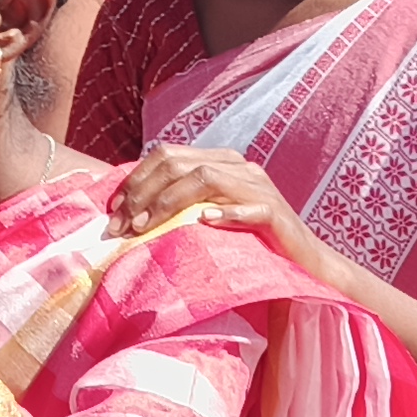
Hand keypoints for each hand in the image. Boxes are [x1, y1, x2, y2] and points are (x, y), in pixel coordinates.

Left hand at [109, 143, 330, 284]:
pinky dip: (225, 212)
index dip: (135, 178)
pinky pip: (249, 207)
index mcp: (220, 162)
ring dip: (169, 202)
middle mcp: (239, 167)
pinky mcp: (276, 213)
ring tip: (146, 227)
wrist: (304, 262)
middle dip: (144, 192)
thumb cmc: (250, 243)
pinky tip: (204, 222)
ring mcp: (259, 187)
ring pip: (206, 177)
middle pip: (180, 162)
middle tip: (121, 225)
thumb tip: (130, 212)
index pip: (167, 154)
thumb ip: (181, 206)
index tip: (113, 209)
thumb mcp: (209, 217)